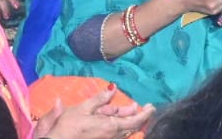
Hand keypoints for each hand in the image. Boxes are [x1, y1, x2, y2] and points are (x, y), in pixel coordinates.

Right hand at [35, 87, 154, 138]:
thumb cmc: (69, 125)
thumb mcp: (83, 108)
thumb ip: (99, 99)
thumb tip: (112, 88)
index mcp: (110, 126)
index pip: (134, 121)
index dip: (144, 114)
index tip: (151, 106)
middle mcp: (113, 135)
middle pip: (131, 126)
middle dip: (139, 115)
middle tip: (144, 106)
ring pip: (125, 130)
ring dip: (130, 120)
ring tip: (133, 110)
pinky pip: (118, 133)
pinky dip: (122, 125)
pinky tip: (119, 119)